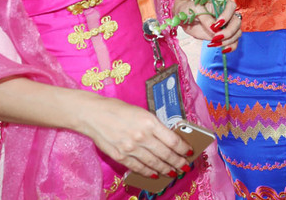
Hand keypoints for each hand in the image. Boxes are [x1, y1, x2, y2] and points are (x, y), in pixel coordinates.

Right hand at [75, 93, 191, 178]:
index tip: (190, 152)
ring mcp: (130, 148)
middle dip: (178, 162)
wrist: (94, 115)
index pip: (172, 140)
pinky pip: (138, 167)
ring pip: (153, 163)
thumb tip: (169, 139)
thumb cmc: (120, 110)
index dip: (183, 148)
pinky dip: (148, 172)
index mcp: (150, 122)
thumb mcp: (143, 113)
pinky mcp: (120, 156)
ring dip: (166, 169)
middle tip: (186, 167)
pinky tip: (156, 174)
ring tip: (174, 172)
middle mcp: (142, 136)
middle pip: (165, 154)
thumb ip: (155, 126)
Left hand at [175, 0, 241, 51]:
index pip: (232, 6)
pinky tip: (223, 50)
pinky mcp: (223, 36)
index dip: (227, 16)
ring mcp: (226, 26)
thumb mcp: (195, 11)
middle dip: (228, 32)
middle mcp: (227, 15)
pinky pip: (233, 42)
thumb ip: (205, 19)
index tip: (216, 24)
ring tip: (214, 44)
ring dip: (229, 41)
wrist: (185, 18)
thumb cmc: (190, 9)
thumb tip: (214, 30)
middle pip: (237, 22)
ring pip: (237, 33)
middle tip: (215, 38)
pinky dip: (231, 47)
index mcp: (221, 5)